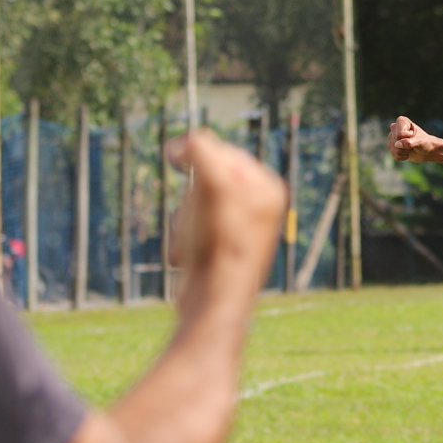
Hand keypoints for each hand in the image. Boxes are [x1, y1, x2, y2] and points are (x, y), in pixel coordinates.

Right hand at [163, 131, 286, 283]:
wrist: (214, 300)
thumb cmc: (219, 243)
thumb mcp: (212, 186)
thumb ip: (202, 152)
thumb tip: (187, 142)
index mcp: (267, 188)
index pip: (224, 152)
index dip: (197, 154)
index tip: (174, 156)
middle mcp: (258, 208)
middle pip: (206, 179)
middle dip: (190, 197)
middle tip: (195, 216)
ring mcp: (238, 229)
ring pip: (193, 204)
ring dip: (183, 220)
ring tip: (192, 242)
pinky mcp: (219, 248)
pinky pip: (189, 229)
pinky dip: (182, 239)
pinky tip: (185, 259)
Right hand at [388, 115, 442, 163]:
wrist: (426, 150)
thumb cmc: (425, 142)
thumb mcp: (420, 141)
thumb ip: (409, 142)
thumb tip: (397, 145)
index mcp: (402, 121)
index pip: (399, 134)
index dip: (407, 137)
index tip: (413, 135)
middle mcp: (395, 128)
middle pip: (395, 141)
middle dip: (406, 145)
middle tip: (413, 142)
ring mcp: (392, 137)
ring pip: (394, 149)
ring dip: (405, 152)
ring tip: (410, 147)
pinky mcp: (391, 146)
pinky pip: (394, 155)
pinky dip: (402, 156)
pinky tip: (407, 153)